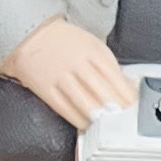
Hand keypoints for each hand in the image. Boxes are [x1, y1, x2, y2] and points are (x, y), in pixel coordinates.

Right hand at [0, 17, 136, 129]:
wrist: (28, 34)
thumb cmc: (64, 41)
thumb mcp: (91, 44)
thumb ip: (110, 65)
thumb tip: (129, 88)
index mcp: (92, 50)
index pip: (116, 78)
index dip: (126, 97)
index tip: (132, 107)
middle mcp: (77, 63)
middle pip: (103, 94)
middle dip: (116, 111)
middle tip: (124, 121)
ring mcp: (60, 77)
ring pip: (87, 105)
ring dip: (100, 119)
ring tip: (109, 127)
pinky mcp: (45, 89)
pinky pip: (66, 110)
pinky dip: (80, 121)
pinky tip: (88, 125)